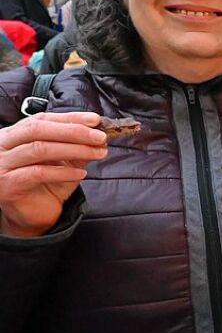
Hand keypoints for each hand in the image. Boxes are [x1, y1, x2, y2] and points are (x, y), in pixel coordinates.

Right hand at [0, 111, 106, 236]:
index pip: (42, 119)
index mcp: (14, 134)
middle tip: (100, 136)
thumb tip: (98, 132)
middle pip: (38, 130)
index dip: (69, 118)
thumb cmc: (46, 184)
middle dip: (73, 131)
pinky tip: (81, 173)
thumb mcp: (64, 160)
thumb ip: (76, 145)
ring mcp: (2, 165)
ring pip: (40, 149)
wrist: (31, 215)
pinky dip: (63, 172)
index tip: (95, 120)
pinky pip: (38, 173)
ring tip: (97, 153)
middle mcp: (3, 146)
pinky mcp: (8, 184)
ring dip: (74, 149)